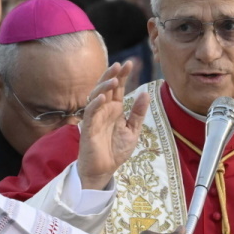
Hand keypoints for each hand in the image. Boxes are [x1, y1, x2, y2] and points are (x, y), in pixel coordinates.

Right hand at [77, 61, 147, 188]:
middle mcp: (104, 110)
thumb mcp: (132, 130)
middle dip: (112, 75)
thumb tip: (145, 93)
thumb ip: (138, 113)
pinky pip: (90, 113)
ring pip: (96, 96)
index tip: (130, 63)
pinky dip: (96, 104)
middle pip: (106, 87)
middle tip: (121, 65)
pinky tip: (103, 98)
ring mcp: (95, 117)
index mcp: (115, 109)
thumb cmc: (115, 150)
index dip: (122, 75)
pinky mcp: (88, 128)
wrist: (104, 170)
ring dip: (104, 87)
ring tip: (115, 79)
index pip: (118, 88)